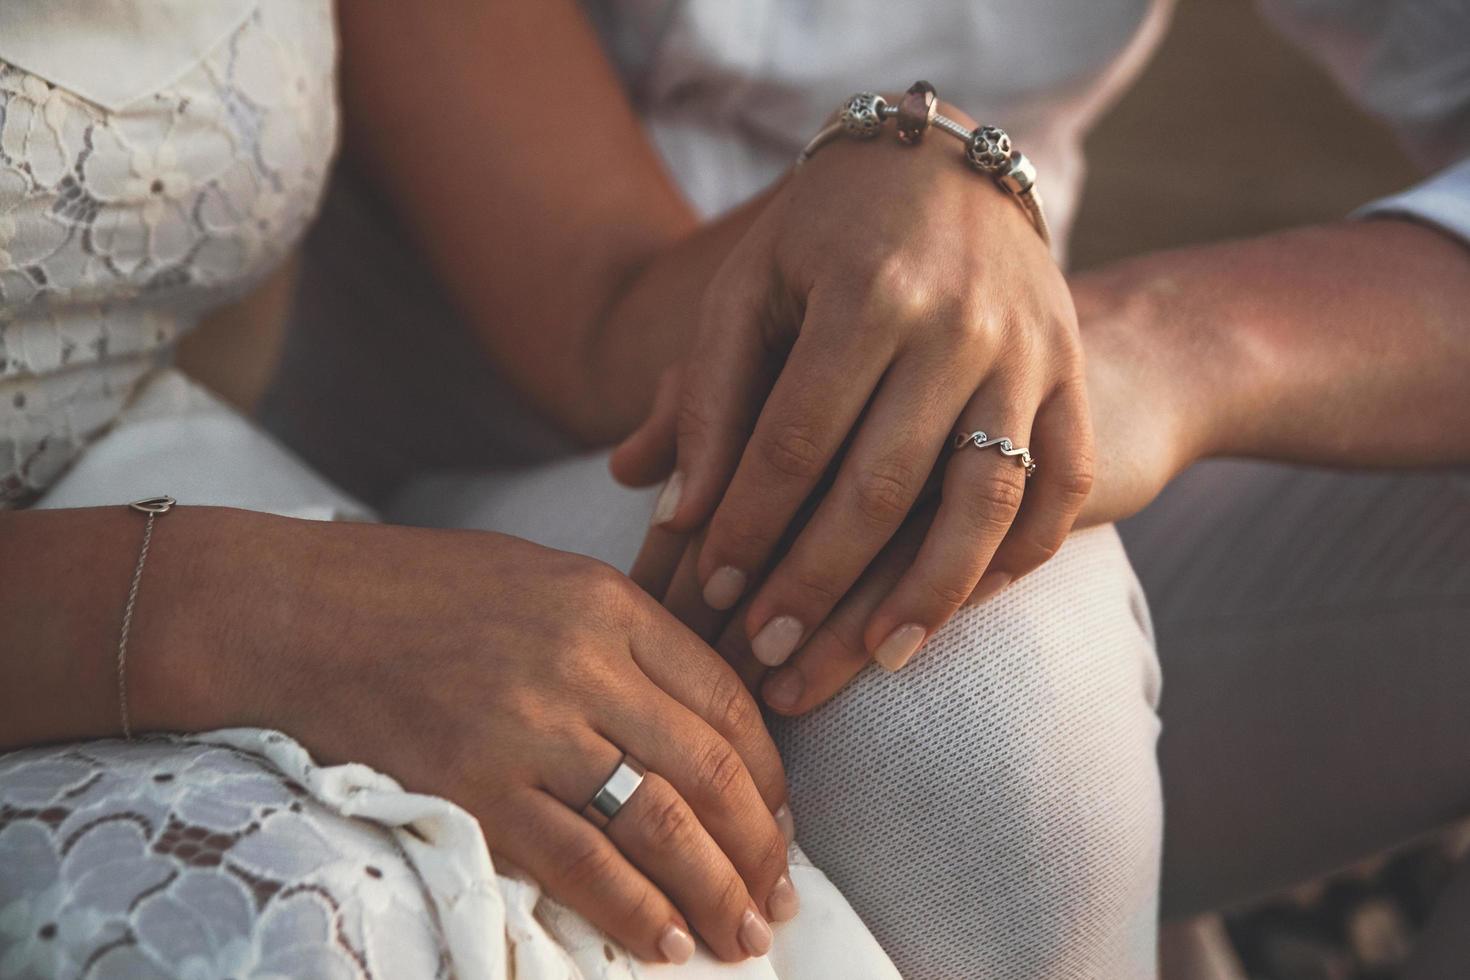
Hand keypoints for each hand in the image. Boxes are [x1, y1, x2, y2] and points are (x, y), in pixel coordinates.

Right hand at [136, 515, 795, 963]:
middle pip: (707, 768)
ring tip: (743, 936)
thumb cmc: (416, 592)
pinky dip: (632, 910)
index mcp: (607, 602)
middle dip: (759, 846)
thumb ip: (622, 637)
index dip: (768, 774)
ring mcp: (527, 727)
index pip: (724, 698)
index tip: (781, 821)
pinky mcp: (472, 788)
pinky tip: (664, 943)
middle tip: (780, 900)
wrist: (292, 614)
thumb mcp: (540, 578)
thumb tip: (695, 723)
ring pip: (657, 824)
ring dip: (713, 890)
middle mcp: (581, 661)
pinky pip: (577, 864)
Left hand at [612, 108, 1092, 674]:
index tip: (710, 592)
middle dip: (820, 583)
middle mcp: (961, 322)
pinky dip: (1019, 556)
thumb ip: (709, 394)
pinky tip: (962, 607)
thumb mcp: (750, 286)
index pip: (797, 439)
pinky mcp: (1073, 372)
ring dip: (931, 596)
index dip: (749, 525)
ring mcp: (1031, 351)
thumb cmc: (826, 232)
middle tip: (769, 654)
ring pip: (988, 501)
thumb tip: (678, 513)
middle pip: (886, 485)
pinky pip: (1061, 485)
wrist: (948, 162)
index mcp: (868, 289)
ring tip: (879, 662)